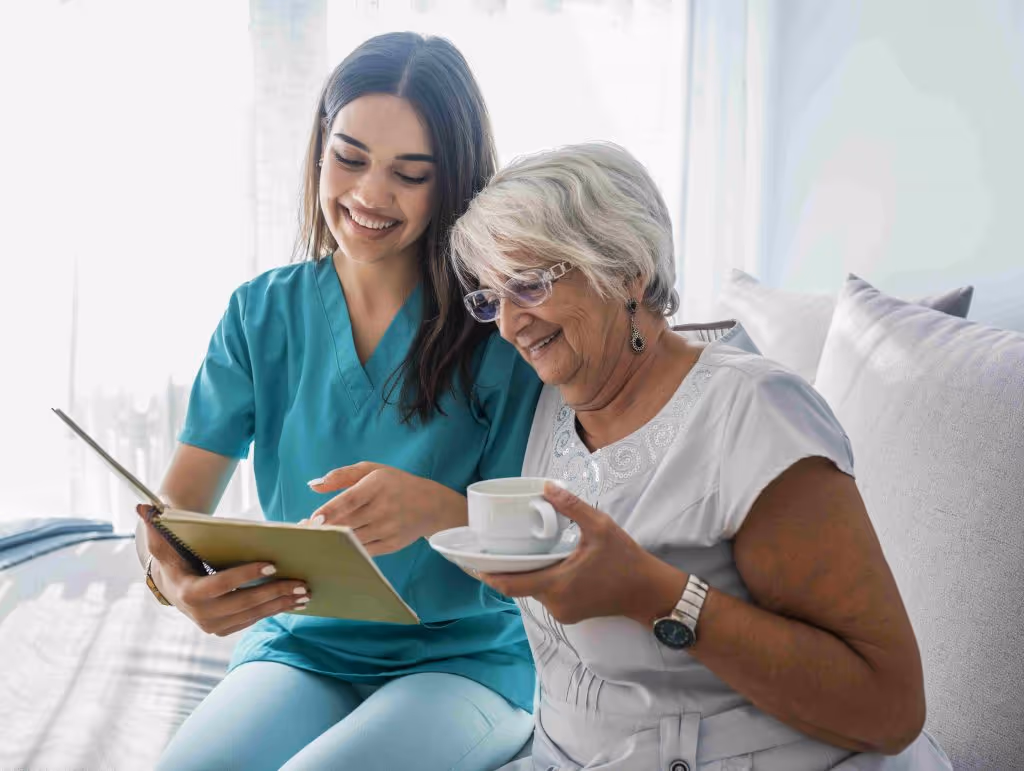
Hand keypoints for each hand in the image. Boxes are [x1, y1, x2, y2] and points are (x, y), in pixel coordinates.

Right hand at [136, 504, 310, 635]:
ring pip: (253, 614)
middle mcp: (201, 615)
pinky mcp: (225, 629)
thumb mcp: (163, 542)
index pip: (222, 584)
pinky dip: (275, 610)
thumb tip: (143, 506)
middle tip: (301, 581)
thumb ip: (156, 526)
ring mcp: (213, 626)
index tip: (272, 564)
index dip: (246, 575)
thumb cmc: (173, 557)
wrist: (172, 586)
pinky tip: (296, 602)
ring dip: (282, 603)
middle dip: (275, 592)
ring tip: (305, 591)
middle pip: (244, 602)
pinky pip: (254, 620)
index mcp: (188, 593)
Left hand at [305, 463, 466, 555]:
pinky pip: (363, 551)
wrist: (432, 505)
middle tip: (301, 532)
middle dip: (323, 529)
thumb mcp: (372, 470)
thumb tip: (312, 486)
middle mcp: (385, 507)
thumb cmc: (395, 484)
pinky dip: (347, 551)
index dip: (330, 511)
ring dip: (332, 542)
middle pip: (348, 522)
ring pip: (353, 539)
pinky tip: (332, 549)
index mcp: (378, 484)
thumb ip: (341, 475)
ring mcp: (389, 528)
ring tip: (312, 541)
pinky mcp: (391, 545)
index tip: (313, 520)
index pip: (350, 499)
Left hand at [476, 484, 686, 625]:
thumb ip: (572, 507)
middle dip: (509, 568)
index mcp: (556, 584)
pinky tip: (549, 563)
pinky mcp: (571, 614)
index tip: (473, 563)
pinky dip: (543, 580)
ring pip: (534, 591)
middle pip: (519, 586)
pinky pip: (548, 596)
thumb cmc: (626, 561)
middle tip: (499, 547)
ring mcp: (563, 612)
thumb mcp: (600, 527)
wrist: (648, 592)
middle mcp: (555, 603)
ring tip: (526, 550)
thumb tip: (547, 487)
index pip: (510, 584)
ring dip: (529, 573)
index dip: (488, 574)